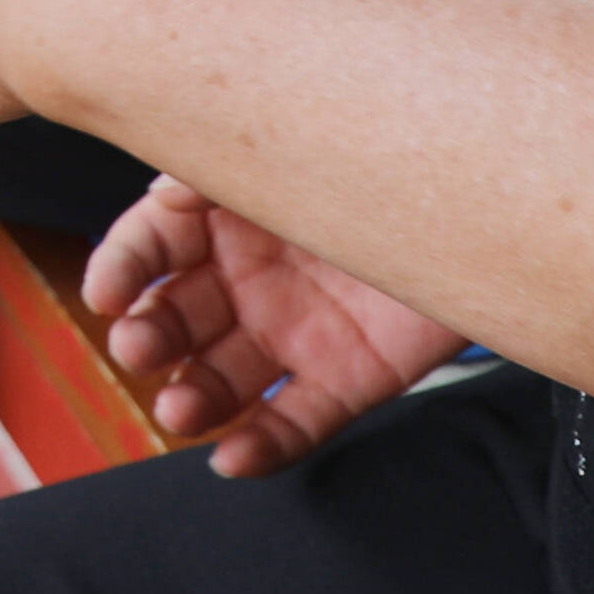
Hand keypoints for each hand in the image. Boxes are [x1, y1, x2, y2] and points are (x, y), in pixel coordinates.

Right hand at [81, 176, 470, 478]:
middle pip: (178, 317)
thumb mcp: (289, 136)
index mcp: (225, 214)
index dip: (122, 268)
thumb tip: (164, 188)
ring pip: (225, 378)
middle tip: (139, 349)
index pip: (152, 243)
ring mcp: (296, 329)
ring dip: (193, 399)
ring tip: (181, 411)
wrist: (487, 184)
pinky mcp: (348, 377)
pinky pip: (296, 420)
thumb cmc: (381, 142)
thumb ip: (222, 160)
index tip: (105, 294)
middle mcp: (250, 275)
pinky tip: (232, 456)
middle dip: (150, 337)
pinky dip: (262, 446)